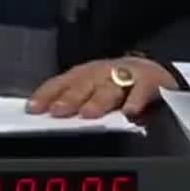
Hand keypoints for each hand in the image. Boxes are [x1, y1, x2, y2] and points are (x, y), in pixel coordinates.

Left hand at [26, 56, 178, 120]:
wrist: (156, 72)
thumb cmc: (117, 87)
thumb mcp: (93, 90)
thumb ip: (73, 103)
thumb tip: (41, 118)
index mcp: (85, 75)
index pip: (61, 83)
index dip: (46, 94)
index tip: (33, 108)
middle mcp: (102, 73)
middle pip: (84, 85)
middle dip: (70, 98)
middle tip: (58, 111)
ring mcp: (126, 76)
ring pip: (110, 88)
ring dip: (98, 100)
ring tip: (89, 114)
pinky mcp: (150, 82)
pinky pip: (142, 91)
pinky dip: (136, 100)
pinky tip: (129, 112)